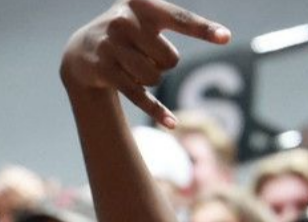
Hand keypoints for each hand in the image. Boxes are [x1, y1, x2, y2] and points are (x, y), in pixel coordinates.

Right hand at [60, 0, 230, 126]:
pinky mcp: (105, 70)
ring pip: (155, 77)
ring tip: (133, 67)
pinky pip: (139, 95)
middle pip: (170, 58)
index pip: (180, 19)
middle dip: (163, 63)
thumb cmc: (128, 33)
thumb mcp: (147, 18)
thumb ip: (181, 20)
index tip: (225, 37)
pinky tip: (172, 123)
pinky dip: (156, 110)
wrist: (81, 49)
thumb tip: (224, 33)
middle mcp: (124, 21)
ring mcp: (112, 45)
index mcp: (141, 4)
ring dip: (151, 79)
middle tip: (145, 54)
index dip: (203, 29)